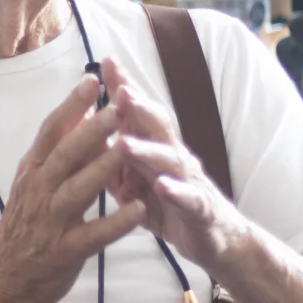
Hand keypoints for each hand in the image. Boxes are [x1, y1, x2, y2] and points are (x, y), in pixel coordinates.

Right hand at [0, 74, 145, 302]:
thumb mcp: (33, 182)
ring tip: (128, 147)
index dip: (70, 106)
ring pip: (78, 190)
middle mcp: (39, 192)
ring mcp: (51, 222)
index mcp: (32, 172)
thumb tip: (81, 111)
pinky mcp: (65, 251)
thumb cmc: (25, 224)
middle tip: (117, 106)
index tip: (93, 80)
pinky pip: (93, 235)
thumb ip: (56, 151)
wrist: (2, 278)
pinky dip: (116, 223)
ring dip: (103, 168)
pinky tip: (139, 210)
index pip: (50, 132)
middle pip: (64, 155)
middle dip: (91, 130)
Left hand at [101, 54, 239, 268]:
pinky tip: (162, 185)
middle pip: (157, 126)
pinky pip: (187, 198)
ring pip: (169, 160)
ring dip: (147, 150)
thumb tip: (87, 137)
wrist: (215, 240)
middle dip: (139, 107)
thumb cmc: (171, 205)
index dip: (126, 88)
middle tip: (119, 90)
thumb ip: (114, 162)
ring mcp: (189, 181)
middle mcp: (174, 157)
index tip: (106, 63)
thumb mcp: (137, 183)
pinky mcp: (199, 208)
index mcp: (156, 149)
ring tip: (124, 142)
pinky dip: (175, 191)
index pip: (140, 113)